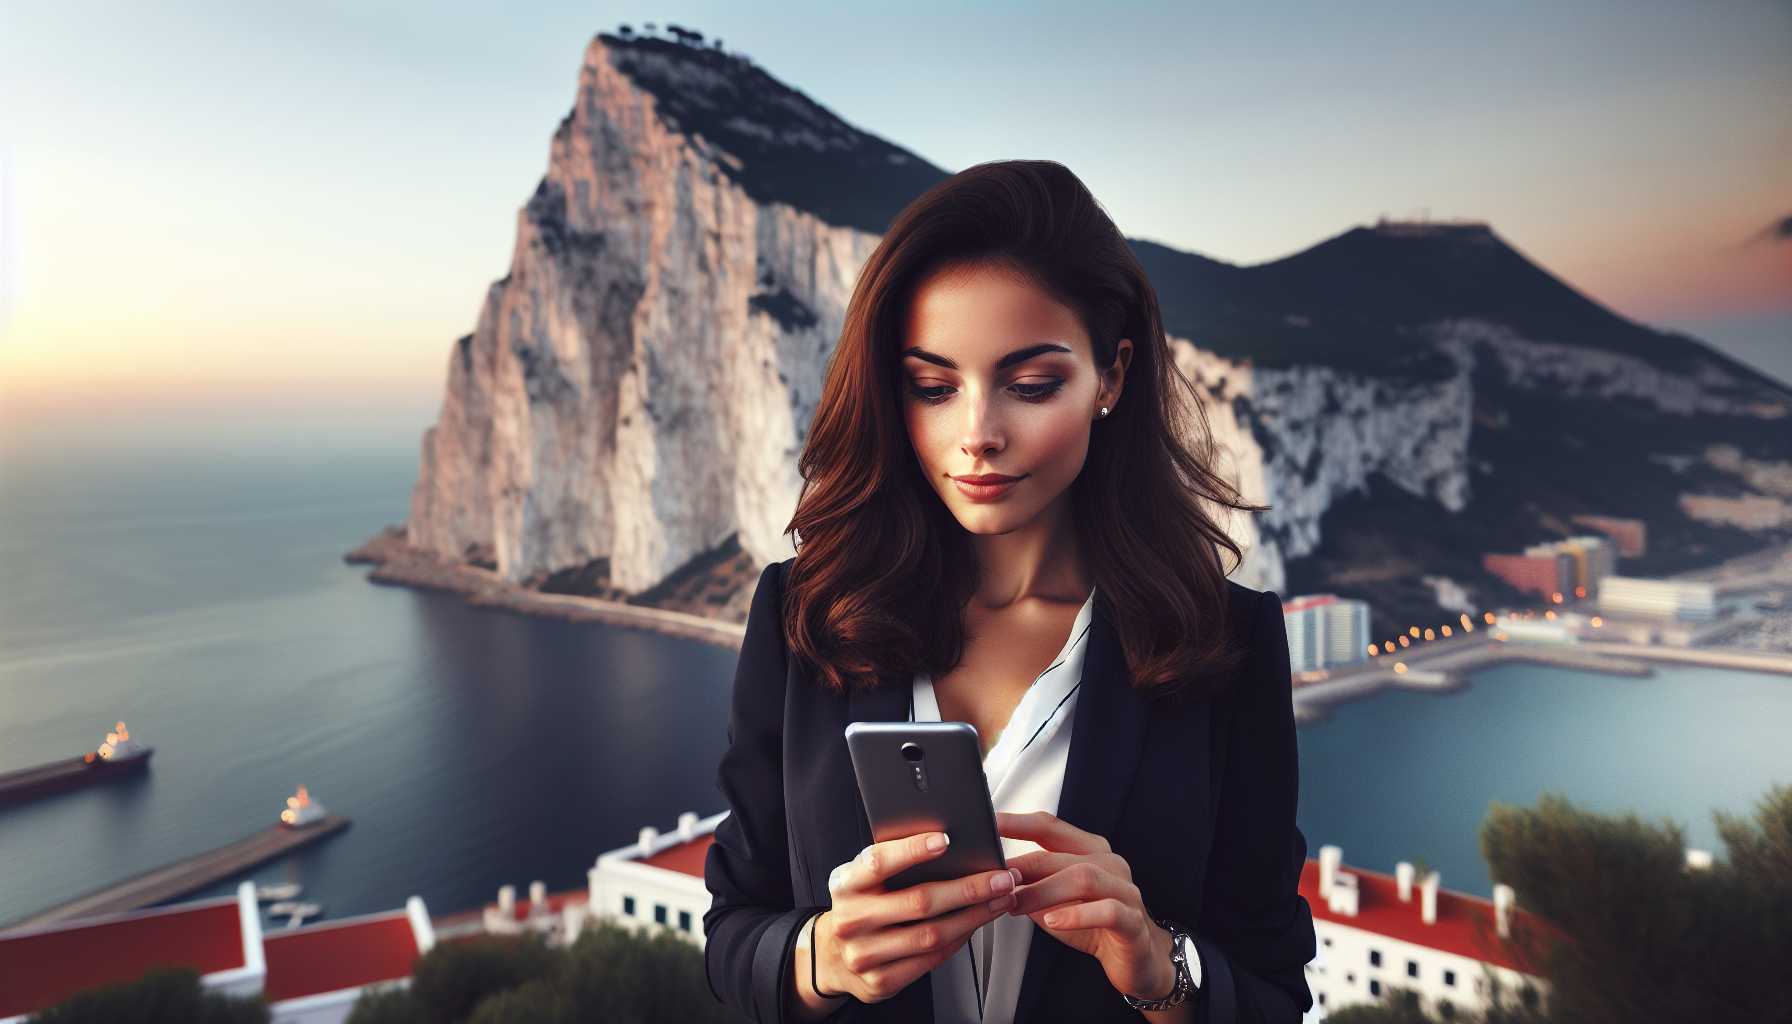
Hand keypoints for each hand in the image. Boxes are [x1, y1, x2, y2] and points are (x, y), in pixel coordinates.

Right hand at [815, 831, 1023, 1003]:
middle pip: (918, 902)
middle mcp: (851, 920)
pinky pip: (930, 961)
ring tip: (999, 900)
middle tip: (1001, 877)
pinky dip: (959, 941)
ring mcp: (864, 955)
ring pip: (931, 935)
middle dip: (968, 889)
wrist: (832, 955)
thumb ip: (892, 861)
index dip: (912, 850)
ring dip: (973, 917)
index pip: (878, 862)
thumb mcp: (863, 877)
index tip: (945, 839)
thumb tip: (947, 842)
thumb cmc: (860, 904)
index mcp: (845, 884)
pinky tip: (975, 924)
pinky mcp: (879, 982)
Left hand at [997, 811, 1176, 1001]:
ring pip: (1083, 878)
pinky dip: (1077, 915)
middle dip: (1024, 867)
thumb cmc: (1094, 924)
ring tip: (1016, 904)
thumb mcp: (1056, 900)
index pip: (1050, 827)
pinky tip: (1053, 921)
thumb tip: (992, 875)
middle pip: (1060, 855)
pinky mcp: (1133, 922)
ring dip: (1043, 891)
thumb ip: (1032, 883)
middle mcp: (1110, 864)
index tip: (989, 824)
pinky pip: (1108, 911)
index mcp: (1090, 850)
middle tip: (996, 881)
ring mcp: (1125, 891)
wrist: (1139, 959)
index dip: (1019, 823)